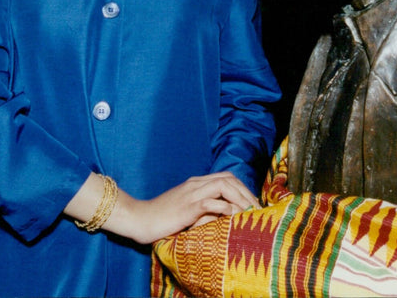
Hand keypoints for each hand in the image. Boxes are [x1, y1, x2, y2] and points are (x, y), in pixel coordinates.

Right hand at [113, 171, 258, 243]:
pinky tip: (235, 217)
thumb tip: (219, 214)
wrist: (138, 219)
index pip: (226, 177)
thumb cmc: (159, 218)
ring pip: (224, 186)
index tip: (253, 203)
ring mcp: (191, 194)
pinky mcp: (187, 207)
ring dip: (240, 198)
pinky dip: (227, 208)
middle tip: (258, 209)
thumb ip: (199, 206)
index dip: (242, 188)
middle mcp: (195, 184)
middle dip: (247, 192)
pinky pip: (212, 203)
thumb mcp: (183, 208)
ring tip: (250, 213)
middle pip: (229, 179)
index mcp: (195, 183)